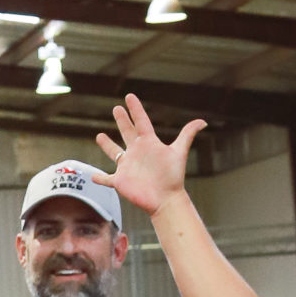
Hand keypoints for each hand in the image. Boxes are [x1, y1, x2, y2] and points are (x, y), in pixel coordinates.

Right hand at [93, 97, 205, 217]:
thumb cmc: (172, 177)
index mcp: (148, 143)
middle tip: (116, 109)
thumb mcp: (179, 152)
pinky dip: (99, 178)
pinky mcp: (120, 181)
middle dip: (122, 121)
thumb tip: (203, 121)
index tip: (129, 97)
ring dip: (107, 145)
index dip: (135, 109)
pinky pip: (106, 178)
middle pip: (127, 132)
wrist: (166, 199)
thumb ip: (187, 135)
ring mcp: (127, 166)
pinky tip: (92, 176)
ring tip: (100, 136)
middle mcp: (137, 152)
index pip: (140, 121)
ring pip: (114, 153)